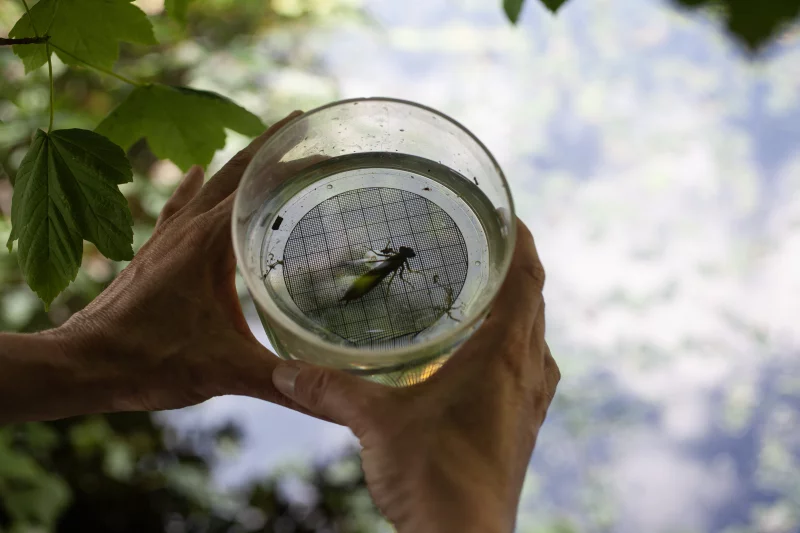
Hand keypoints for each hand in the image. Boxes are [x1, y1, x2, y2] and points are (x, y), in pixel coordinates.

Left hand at [53, 111, 307, 413]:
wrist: (84, 364)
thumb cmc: (148, 361)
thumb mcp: (224, 372)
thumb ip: (280, 382)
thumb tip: (331, 395)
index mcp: (209, 242)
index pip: (258, 185)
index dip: (294, 161)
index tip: (325, 143)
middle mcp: (188, 228)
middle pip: (235, 171)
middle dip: (272, 145)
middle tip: (307, 127)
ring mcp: (168, 237)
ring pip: (209, 183)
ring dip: (240, 163)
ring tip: (268, 147)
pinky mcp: (154, 251)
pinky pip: (181, 206)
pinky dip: (196, 187)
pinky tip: (196, 172)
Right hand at [269, 221, 559, 532]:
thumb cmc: (434, 477)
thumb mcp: (375, 424)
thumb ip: (330, 391)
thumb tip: (285, 373)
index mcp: (502, 355)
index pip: (527, 278)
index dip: (520, 240)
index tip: (505, 213)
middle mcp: (527, 372)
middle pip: (535, 301)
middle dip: (515, 268)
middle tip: (484, 244)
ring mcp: (530, 403)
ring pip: (535, 337)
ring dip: (518, 309)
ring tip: (485, 294)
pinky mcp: (524, 429)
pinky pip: (529, 371)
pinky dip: (513, 349)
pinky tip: (482, 359)